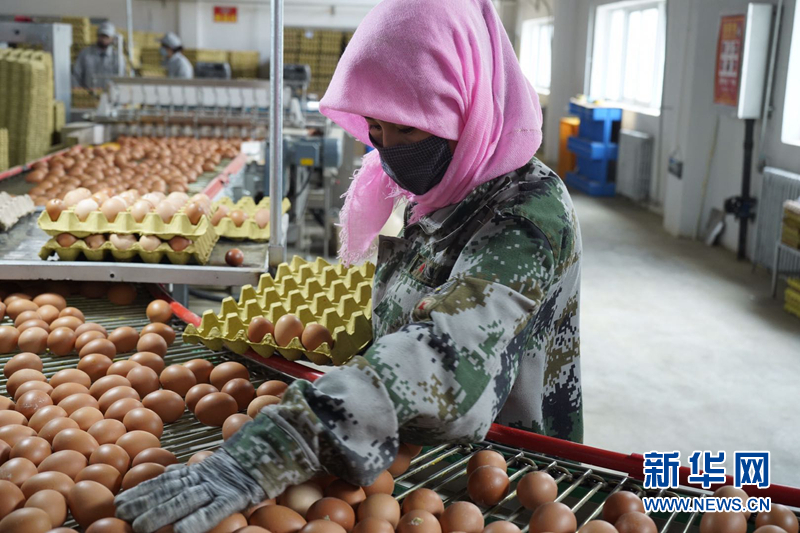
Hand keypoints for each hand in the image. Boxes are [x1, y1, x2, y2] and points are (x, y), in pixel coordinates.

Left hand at [115, 450, 265, 532]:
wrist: (275, 448)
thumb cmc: (245, 462)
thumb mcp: (214, 465)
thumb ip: (192, 470)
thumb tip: (169, 472)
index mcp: (198, 471)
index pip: (165, 481)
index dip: (142, 491)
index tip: (120, 501)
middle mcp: (204, 477)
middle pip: (169, 492)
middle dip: (144, 503)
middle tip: (121, 514)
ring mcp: (219, 486)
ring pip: (185, 501)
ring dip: (161, 514)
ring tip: (141, 527)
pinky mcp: (236, 495)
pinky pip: (214, 510)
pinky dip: (197, 520)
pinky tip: (180, 531)